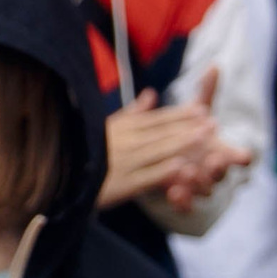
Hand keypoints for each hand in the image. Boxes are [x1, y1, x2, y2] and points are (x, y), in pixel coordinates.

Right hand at [96, 90, 216, 209]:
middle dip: (188, 126)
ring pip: (158, 150)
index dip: (180, 115)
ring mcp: (124, 162)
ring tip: (205, 137)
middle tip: (213, 122)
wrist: (63, 174)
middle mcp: (125, 142)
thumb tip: (152, 93)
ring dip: (182, 143)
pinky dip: (164, 171)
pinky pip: (146, 176)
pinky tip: (182, 167)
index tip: (202, 109)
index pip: (156, 120)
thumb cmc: (86, 151)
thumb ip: (133, 112)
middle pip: (161, 132)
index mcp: (123, 128)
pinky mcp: (122, 183)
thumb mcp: (108, 126)